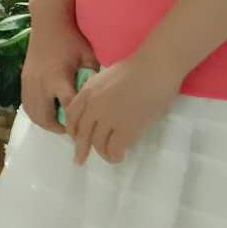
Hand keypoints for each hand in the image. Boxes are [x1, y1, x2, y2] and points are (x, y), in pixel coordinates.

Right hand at [20, 10, 97, 134]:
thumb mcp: (89, 57)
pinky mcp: (24, 79)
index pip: (68, 109)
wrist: (48, 22)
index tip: (86, 126)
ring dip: (45, 122)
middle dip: (59, 128)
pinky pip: (26, 104)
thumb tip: (102, 95)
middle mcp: (41, 84)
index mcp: (58, 79)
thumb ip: (93, 78)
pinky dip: (36, 112)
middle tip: (71, 130)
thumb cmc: (71, 38)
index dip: (77, 122)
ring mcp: (30, 82)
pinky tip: (47, 111)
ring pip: (33, 113)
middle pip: (45, 118)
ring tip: (59, 122)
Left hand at [64, 54, 182, 164]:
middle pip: (82, 134)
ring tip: (109, 155)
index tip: (74, 138)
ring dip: (103, 153)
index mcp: (87, 91)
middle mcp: (93, 106)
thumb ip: (96, 94)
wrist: (155, 67)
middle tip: (79, 160)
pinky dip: (115, 156)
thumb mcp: (105, 78)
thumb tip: (96, 112)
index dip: (72, 130)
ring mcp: (109, 117)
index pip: (71, 116)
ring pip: (98, 144)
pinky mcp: (126, 127)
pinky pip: (115, 149)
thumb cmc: (136, 69)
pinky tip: (119, 156)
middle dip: (80, 149)